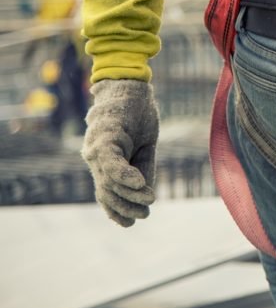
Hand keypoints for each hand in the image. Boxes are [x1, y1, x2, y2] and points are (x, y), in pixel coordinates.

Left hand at [81, 80, 159, 226]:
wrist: (130, 85)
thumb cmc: (136, 114)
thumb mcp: (144, 146)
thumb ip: (142, 168)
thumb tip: (145, 194)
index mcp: (103, 161)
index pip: (105, 193)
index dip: (116, 210)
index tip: (131, 222)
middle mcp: (95, 157)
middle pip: (106, 191)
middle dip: (124, 207)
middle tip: (144, 214)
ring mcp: (98, 147)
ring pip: (109, 180)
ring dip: (128, 195)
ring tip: (149, 201)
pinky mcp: (106, 136)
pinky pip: (112, 162)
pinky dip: (124, 175)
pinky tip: (139, 184)